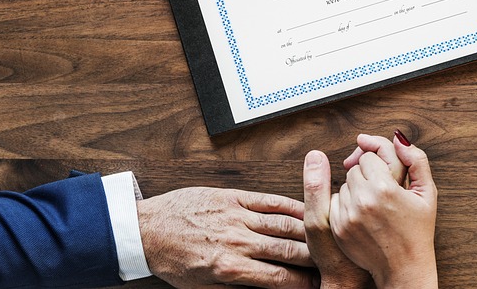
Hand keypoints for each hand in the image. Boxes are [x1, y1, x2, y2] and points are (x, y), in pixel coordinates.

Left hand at [136, 187, 313, 288]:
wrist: (147, 230)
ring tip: (325, 236)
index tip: (318, 284)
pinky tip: (305, 209)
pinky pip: (267, 201)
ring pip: (282, 223)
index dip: (302, 283)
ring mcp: (235, 216)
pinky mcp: (231, 197)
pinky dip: (290, 204)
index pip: (277, 278)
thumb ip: (235, 288)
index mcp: (229, 268)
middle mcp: (236, 241)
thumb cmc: (172, 260)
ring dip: (308, 230)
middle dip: (313, 258)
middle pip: (287, 250)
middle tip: (330, 260)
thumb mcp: (200, 288)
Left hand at [330, 134, 438, 288]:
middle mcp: (363, 200)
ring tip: (373, 205)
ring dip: (355, 190)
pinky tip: (363, 216)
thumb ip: (416, 160)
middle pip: (354, 169)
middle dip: (366, 175)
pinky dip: (346, 205)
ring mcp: (348, 216)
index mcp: (385, 188)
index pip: (368, 156)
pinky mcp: (338, 229)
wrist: (404, 268)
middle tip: (380, 190)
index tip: (386, 177)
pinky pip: (335, 202)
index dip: (379, 165)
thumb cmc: (418, 231)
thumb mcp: (427, 192)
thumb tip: (398, 138)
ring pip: (344, 185)